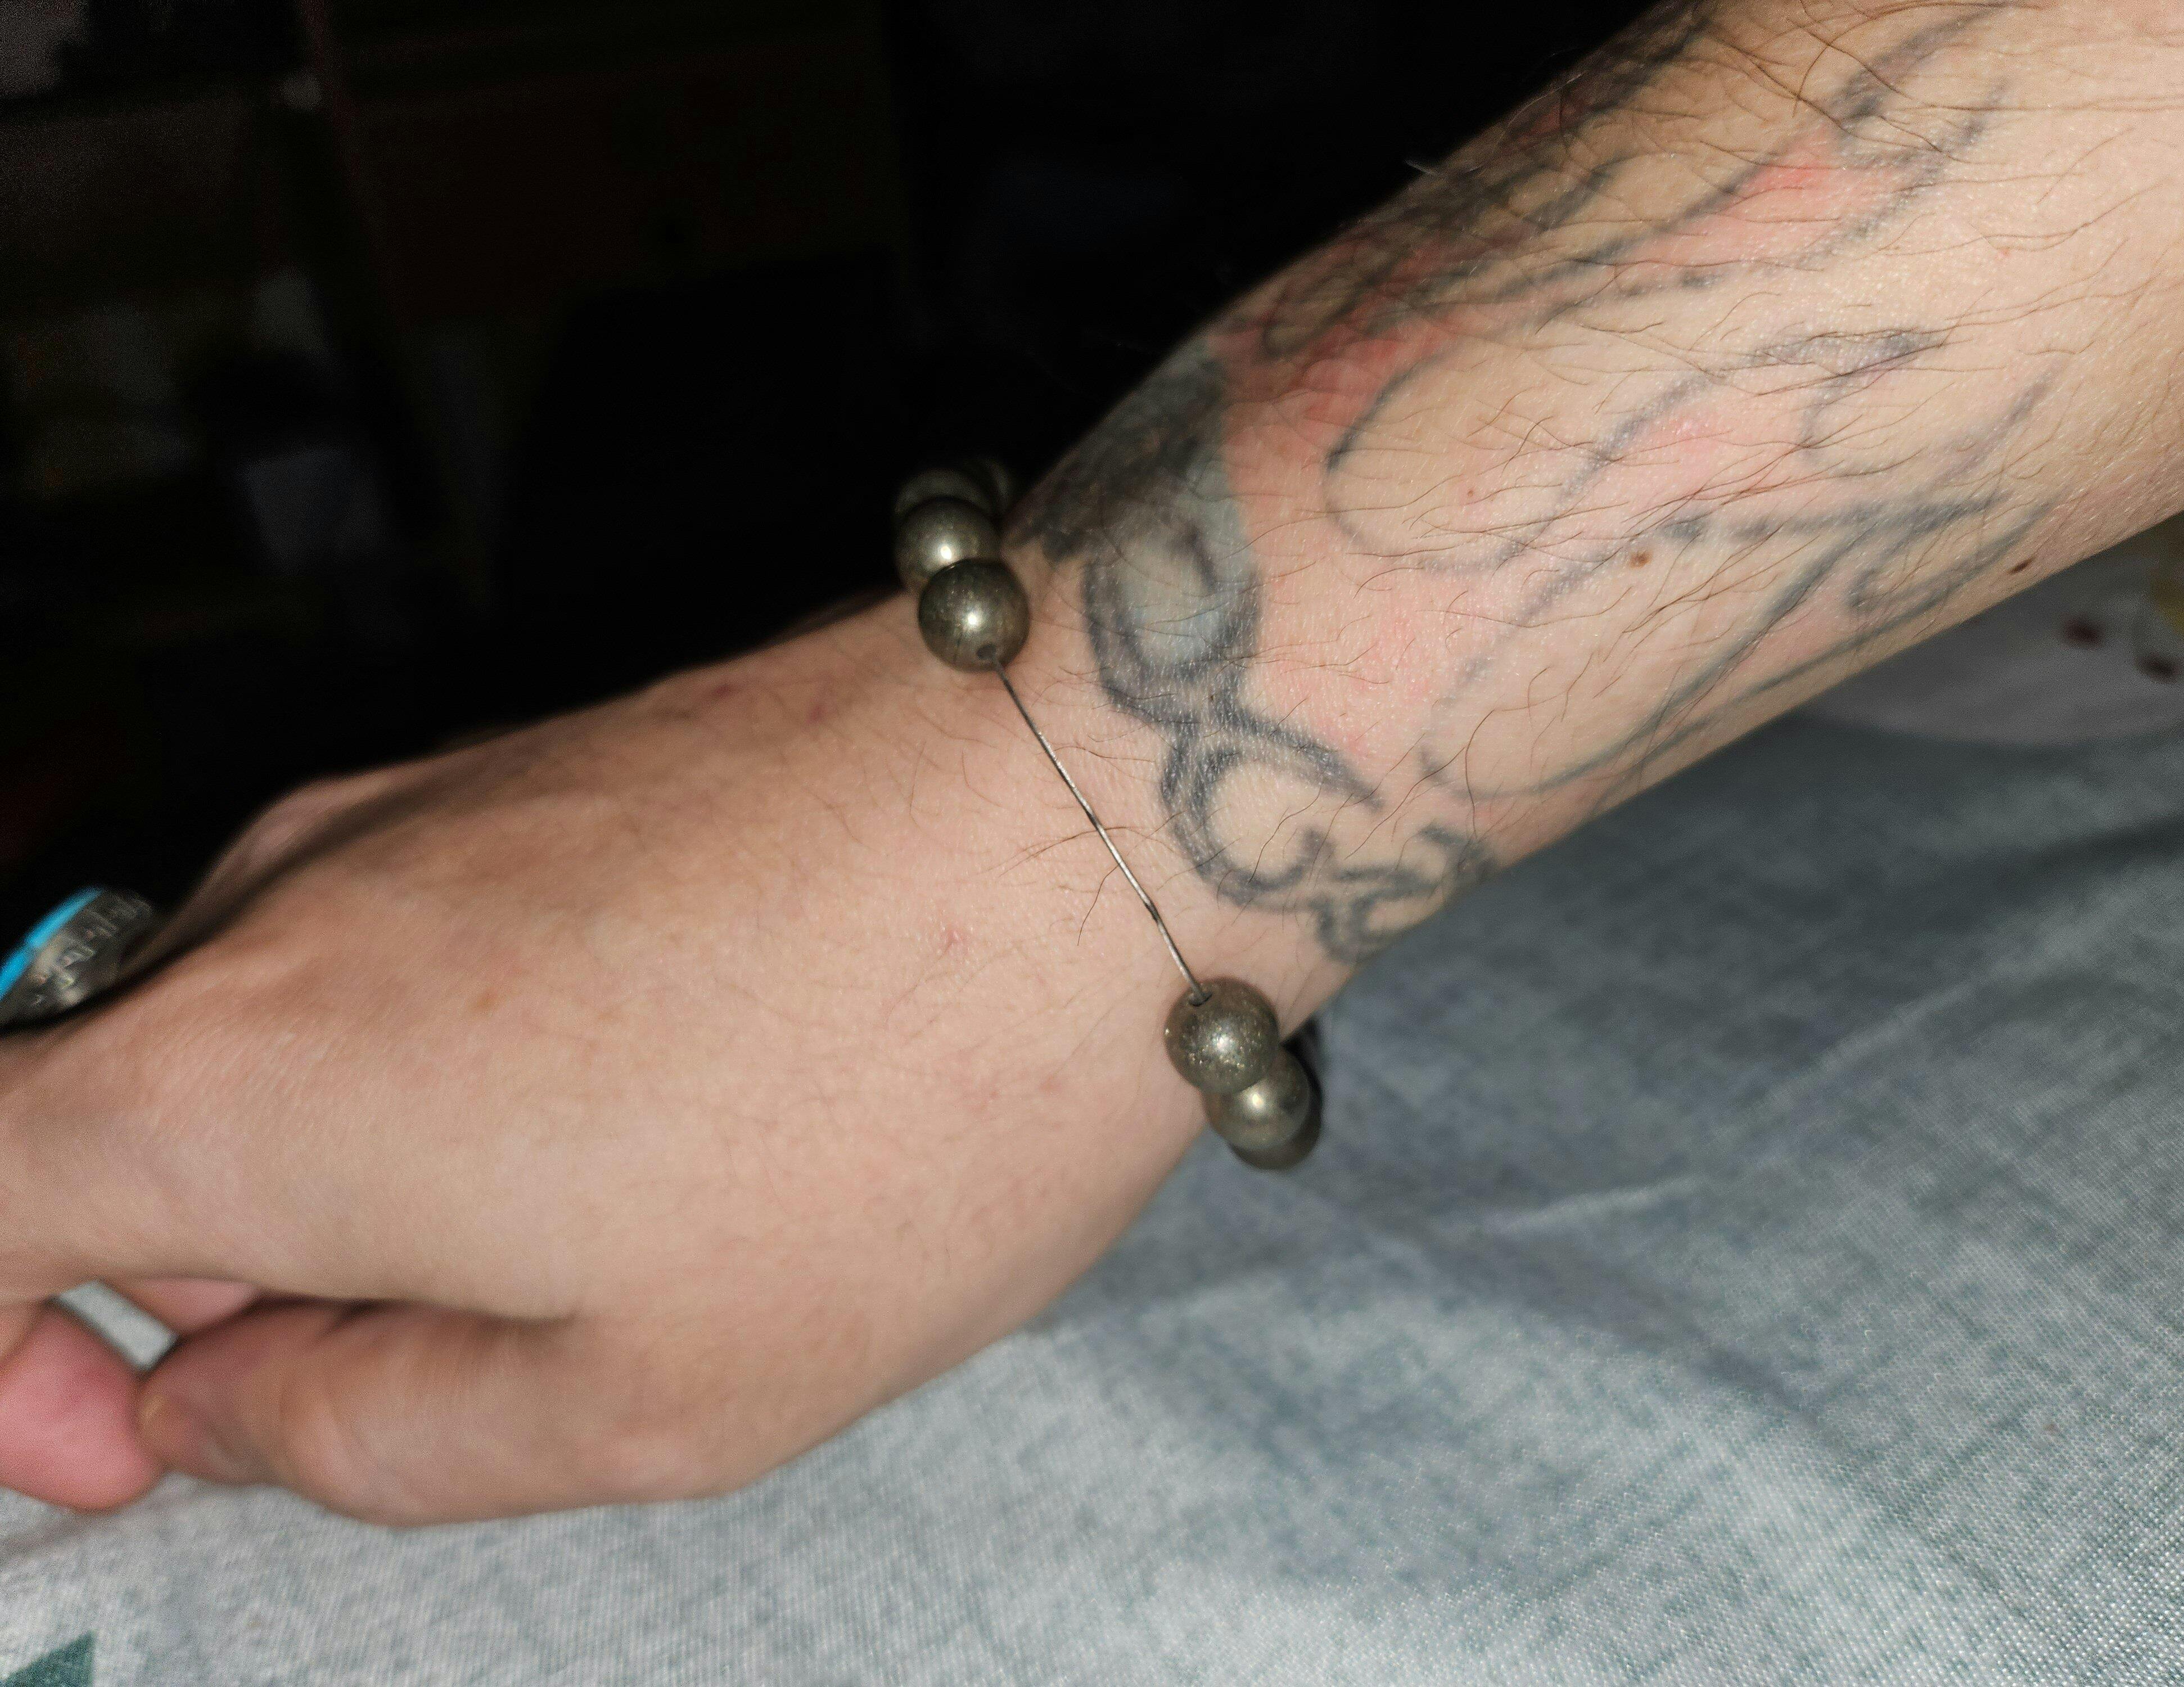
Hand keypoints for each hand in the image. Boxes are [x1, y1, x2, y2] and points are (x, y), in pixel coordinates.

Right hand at [0, 601, 1248, 1521]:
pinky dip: (472, 1068)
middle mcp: (292, 902)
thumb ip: (366, 1437)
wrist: (1094, 800)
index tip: (123, 1427)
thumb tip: (226, 1404)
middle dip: (228, 1277)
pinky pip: (421, 945)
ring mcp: (423, 806)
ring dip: (376, 1171)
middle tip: (449, 1367)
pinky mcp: (546, 764)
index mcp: (244, 1079)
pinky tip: (672, 1113)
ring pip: (293, 1030)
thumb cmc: (904, 1105)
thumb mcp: (634, 1404)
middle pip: (127, 1111)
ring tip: (616, 1239)